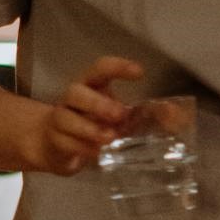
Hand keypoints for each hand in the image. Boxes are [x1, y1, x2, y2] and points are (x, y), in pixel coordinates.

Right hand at [27, 55, 143, 175]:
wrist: (56, 144)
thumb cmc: (92, 122)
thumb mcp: (113, 114)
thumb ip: (134, 114)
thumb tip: (165, 115)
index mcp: (90, 84)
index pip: (100, 69)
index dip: (117, 67)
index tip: (139, 72)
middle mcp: (72, 98)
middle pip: (75, 92)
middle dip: (97, 103)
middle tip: (119, 114)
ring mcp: (60, 119)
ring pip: (65, 118)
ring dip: (89, 128)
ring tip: (110, 137)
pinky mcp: (55, 141)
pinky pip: (66, 143)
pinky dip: (83, 147)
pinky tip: (97, 152)